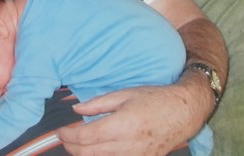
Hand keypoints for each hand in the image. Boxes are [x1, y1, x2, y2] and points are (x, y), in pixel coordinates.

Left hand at [56, 84, 203, 155]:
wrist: (183, 113)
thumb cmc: (155, 99)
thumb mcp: (124, 94)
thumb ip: (98, 104)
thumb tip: (76, 109)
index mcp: (123, 125)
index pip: (86, 136)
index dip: (68, 136)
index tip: (59, 131)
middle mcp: (129, 145)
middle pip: (89, 153)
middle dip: (71, 147)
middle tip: (63, 138)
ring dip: (83, 154)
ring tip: (74, 144)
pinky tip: (93, 150)